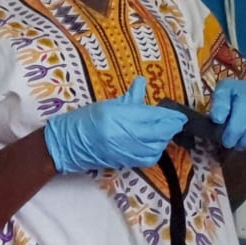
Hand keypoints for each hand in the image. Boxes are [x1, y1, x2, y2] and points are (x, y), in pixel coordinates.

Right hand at [42, 76, 185, 173]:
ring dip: (165, 139)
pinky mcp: (125, 162)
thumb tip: (142, 82)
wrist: (67, 144)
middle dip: (171, 127)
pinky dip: (156, 151)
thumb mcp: (106, 105)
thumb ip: (129, 98)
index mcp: (119, 116)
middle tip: (178, 121)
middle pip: (158, 132)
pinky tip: (156, 144)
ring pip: (156, 147)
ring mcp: (126, 150)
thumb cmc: (83, 120)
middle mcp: (125, 134)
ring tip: (168, 131)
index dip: (170, 116)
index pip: (152, 116)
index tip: (179, 114)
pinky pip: (148, 158)